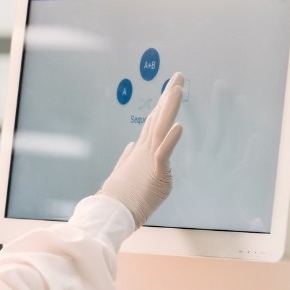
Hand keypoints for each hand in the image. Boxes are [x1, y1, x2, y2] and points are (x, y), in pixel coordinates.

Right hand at [98, 72, 184, 224]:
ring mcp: (149, 159)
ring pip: (162, 128)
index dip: (162, 105)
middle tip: (178, 76)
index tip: (169, 89)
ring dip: (169, 107)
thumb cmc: (117, 198)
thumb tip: (131, 145)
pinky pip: (164, 153)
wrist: (110, 213)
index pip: (154, 123)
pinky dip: (171, 139)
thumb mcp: (124, 174)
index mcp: (141, 152)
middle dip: (168, 97)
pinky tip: (179, 125)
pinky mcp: (155, 172)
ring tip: (177, 87)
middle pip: (159, 118)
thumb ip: (128, 157)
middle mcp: (145, 150)